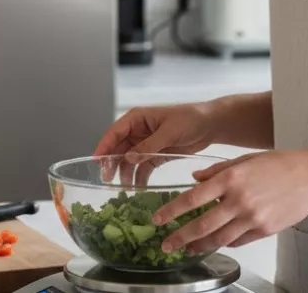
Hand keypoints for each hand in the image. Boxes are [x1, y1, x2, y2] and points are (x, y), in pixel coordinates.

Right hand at [93, 103, 217, 184]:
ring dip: (126, 173)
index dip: (104, 146)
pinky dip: (139, 177)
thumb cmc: (190, 119)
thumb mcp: (169, 131)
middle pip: (119, 148)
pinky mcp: (156, 154)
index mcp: (138, 118)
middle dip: (112, 164)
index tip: (96, 162)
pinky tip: (138, 187)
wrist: (211, 125)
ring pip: (129, 160)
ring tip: (124, 189)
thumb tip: (127, 158)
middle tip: (108, 180)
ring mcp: (146, 144)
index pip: (115, 132)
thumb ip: (148, 145)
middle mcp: (138, 131)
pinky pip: (142, 167)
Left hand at [154, 150, 307, 253]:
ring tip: (187, 249)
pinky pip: (238, 241)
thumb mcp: (245, 159)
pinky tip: (215, 242)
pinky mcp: (264, 230)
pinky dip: (224, 242)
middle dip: (179, 238)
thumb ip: (217, 170)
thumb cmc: (279, 164)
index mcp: (232, 178)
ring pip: (218, 239)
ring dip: (199, 246)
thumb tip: (194, 178)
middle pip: (202, 225)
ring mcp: (253, 218)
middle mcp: (239, 200)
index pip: (193, 198)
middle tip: (166, 245)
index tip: (158, 219)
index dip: (172, 211)